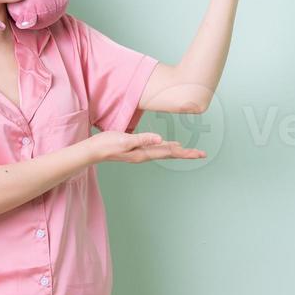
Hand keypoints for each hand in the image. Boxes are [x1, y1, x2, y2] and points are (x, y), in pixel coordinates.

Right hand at [88, 130, 206, 164]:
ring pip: (163, 152)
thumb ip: (142, 139)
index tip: (200, 154)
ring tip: (188, 150)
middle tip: (202, 154)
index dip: (186, 152)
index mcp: (144, 153)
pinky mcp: (135, 149)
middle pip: (170, 154)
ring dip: (177, 151)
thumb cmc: (106, 144)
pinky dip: (164, 147)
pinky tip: (166, 144)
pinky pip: (155, 149)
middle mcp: (144, 154)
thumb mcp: (124, 140)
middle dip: (186, 153)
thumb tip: (160, 139)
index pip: (170, 152)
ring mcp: (140, 153)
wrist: (92, 151)